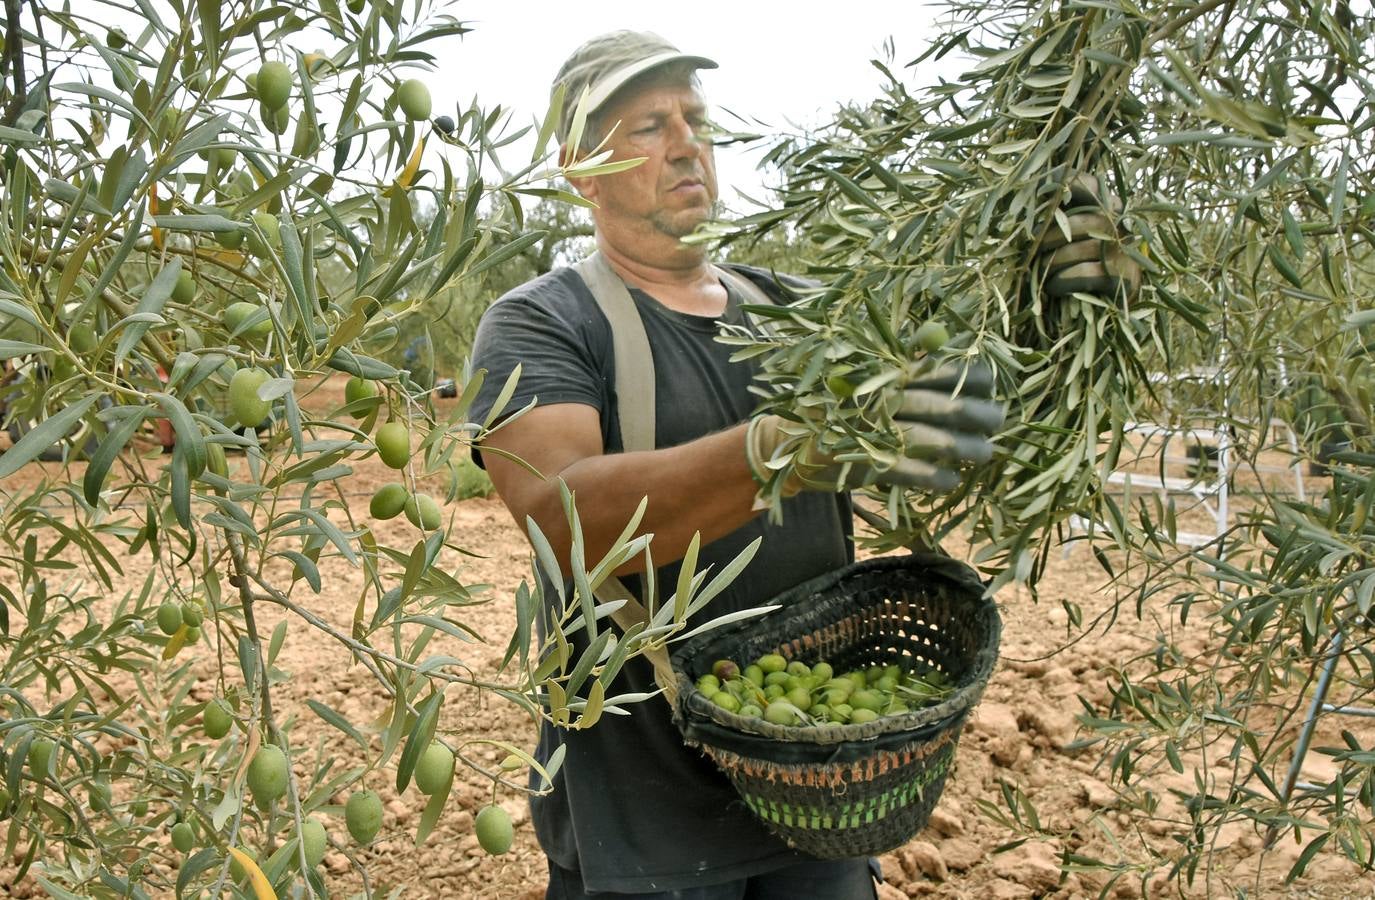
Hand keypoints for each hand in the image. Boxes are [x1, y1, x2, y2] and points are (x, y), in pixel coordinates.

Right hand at [746, 364, 1004, 495]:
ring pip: (928, 439)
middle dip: (976, 414)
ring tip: (985, 453)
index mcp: (883, 371)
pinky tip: (951, 480)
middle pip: (939, 405)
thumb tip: (941, 339)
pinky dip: (932, 476)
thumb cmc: (836, 404)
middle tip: (999, 422)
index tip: (992, 386)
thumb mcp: (863, 373)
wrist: (787, 442)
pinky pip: (906, 471)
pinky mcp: (861, 462)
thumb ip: (900, 357)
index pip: (936, 368)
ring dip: (962, 447)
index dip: (970, 377)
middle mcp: (878, 397)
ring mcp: (869, 430)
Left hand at [1040, 172, 1141, 298]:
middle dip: (1052, 236)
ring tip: (1041, 271)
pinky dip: (1065, 279)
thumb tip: (1019, 211)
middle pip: (1086, 221)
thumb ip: (1049, 221)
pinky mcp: (1125, 278)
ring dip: (1055, 261)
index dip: (1064, 185)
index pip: (1088, 185)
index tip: (1039, 196)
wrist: (1103, 306)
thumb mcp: (1061, 239)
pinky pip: (1090, 273)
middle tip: (1034, 249)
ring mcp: (1125, 251)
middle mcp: (1119, 224)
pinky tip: (1053, 287)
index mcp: (1104, 207)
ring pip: (1086, 248)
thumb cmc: (1073, 266)